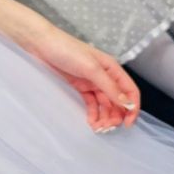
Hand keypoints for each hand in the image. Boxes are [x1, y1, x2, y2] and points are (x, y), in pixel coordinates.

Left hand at [15, 21, 140, 131]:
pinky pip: (91, 103)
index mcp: (112, 69)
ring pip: (105, 104)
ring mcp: (92, 82)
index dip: (132, 108)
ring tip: (98, 128)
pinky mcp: (80, 87)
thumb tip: (128, 103)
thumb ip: (109, 86)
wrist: (40, 45)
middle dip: (116, 116)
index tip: (127, 124)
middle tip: (107, 127)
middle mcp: (105, 76)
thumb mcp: (91, 68)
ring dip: (104, 117)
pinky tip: (91, 122)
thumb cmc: (66, 50)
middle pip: (118, 101)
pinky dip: (93, 113)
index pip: (130, 91)